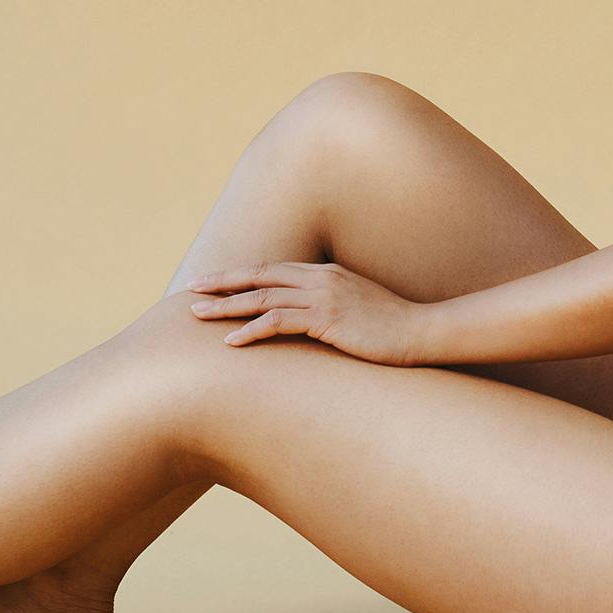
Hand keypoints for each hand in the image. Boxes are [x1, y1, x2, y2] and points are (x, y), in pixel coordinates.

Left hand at [183, 261, 428, 366]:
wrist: (420, 331)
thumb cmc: (392, 326)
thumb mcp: (357, 307)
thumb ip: (330, 306)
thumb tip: (307, 319)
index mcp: (326, 273)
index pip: (273, 270)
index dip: (240, 275)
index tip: (213, 282)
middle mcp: (320, 278)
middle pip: (259, 276)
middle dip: (222, 282)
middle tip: (191, 290)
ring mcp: (323, 297)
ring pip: (262, 297)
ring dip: (226, 306)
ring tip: (198, 316)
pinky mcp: (327, 319)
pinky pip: (279, 321)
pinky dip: (251, 330)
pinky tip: (232, 342)